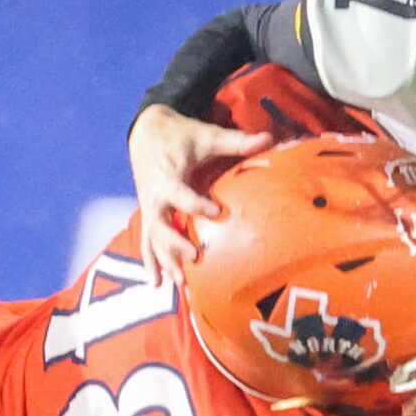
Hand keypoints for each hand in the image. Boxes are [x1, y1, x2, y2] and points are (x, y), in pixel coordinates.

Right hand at [128, 105, 272, 281]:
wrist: (146, 131)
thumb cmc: (181, 135)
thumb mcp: (207, 135)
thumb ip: (236, 141)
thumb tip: (269, 138)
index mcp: (168, 177)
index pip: (181, 195)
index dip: (197, 205)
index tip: (217, 212)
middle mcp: (154, 197)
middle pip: (160, 226)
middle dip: (176, 243)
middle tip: (197, 257)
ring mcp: (149, 208)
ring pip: (153, 239)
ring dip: (166, 261)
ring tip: (180, 284)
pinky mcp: (148, 215)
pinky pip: (147, 241)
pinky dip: (152, 262)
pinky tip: (159, 284)